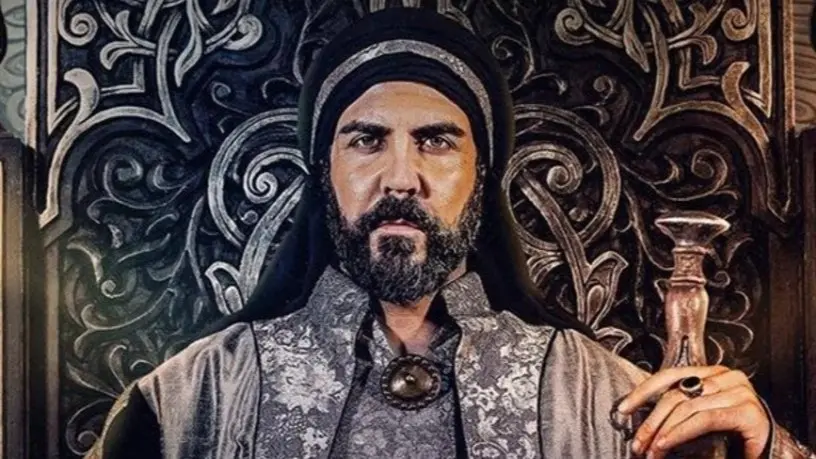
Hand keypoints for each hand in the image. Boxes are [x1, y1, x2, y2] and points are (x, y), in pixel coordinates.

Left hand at [617, 365, 770, 458]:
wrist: (770, 450)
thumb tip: (643, 417)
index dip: (643, 391)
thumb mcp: (701, 414)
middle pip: (676, 394)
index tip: (623, 408)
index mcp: (713, 373)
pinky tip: (666, 443)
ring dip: (662, 431)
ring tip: (650, 449)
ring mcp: (739, 392)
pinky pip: (703, 419)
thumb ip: (681, 407)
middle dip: (651, 420)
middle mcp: (727, 377)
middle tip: (638, 441)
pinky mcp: (747, 411)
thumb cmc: (735, 434)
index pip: (670, 375)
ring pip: (687, 407)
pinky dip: (680, 432)